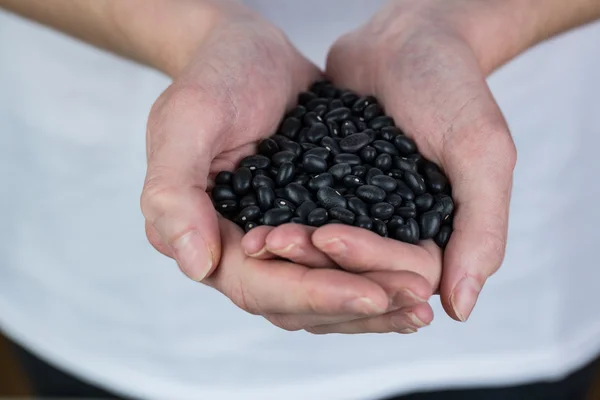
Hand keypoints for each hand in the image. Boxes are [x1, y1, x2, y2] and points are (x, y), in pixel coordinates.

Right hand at [140, 3, 434, 332]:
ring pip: (324, 293)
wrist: (250, 51)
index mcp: (208, 235)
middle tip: (414, 304)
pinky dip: (376, 275)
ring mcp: (281, 240)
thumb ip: (175, 193)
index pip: (257, 286)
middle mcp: (243, 249)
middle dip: (355, 305)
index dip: (313, 294)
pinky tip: (414, 278)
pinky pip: (343, 264)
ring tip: (421, 304)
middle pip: (298, 303)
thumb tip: (195, 264)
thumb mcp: (186, 122)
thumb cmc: (214, 77)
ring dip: (373, 304)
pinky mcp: (313, 222)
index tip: (369, 294)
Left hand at [247, 0, 516, 322]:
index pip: (405, 274)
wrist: (405, 40)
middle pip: (359, 275)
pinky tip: (254, 224)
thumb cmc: (452, 86)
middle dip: (319, 263)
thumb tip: (462, 309)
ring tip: (260, 238)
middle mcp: (397, 235)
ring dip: (294, 254)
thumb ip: (483, 226)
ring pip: (326, 258)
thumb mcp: (480, 149)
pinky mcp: (327, 198)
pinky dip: (281, 228)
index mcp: (438, 236)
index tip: (329, 237)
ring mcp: (359, 218)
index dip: (367, 262)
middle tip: (275, 242)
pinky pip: (304, 224)